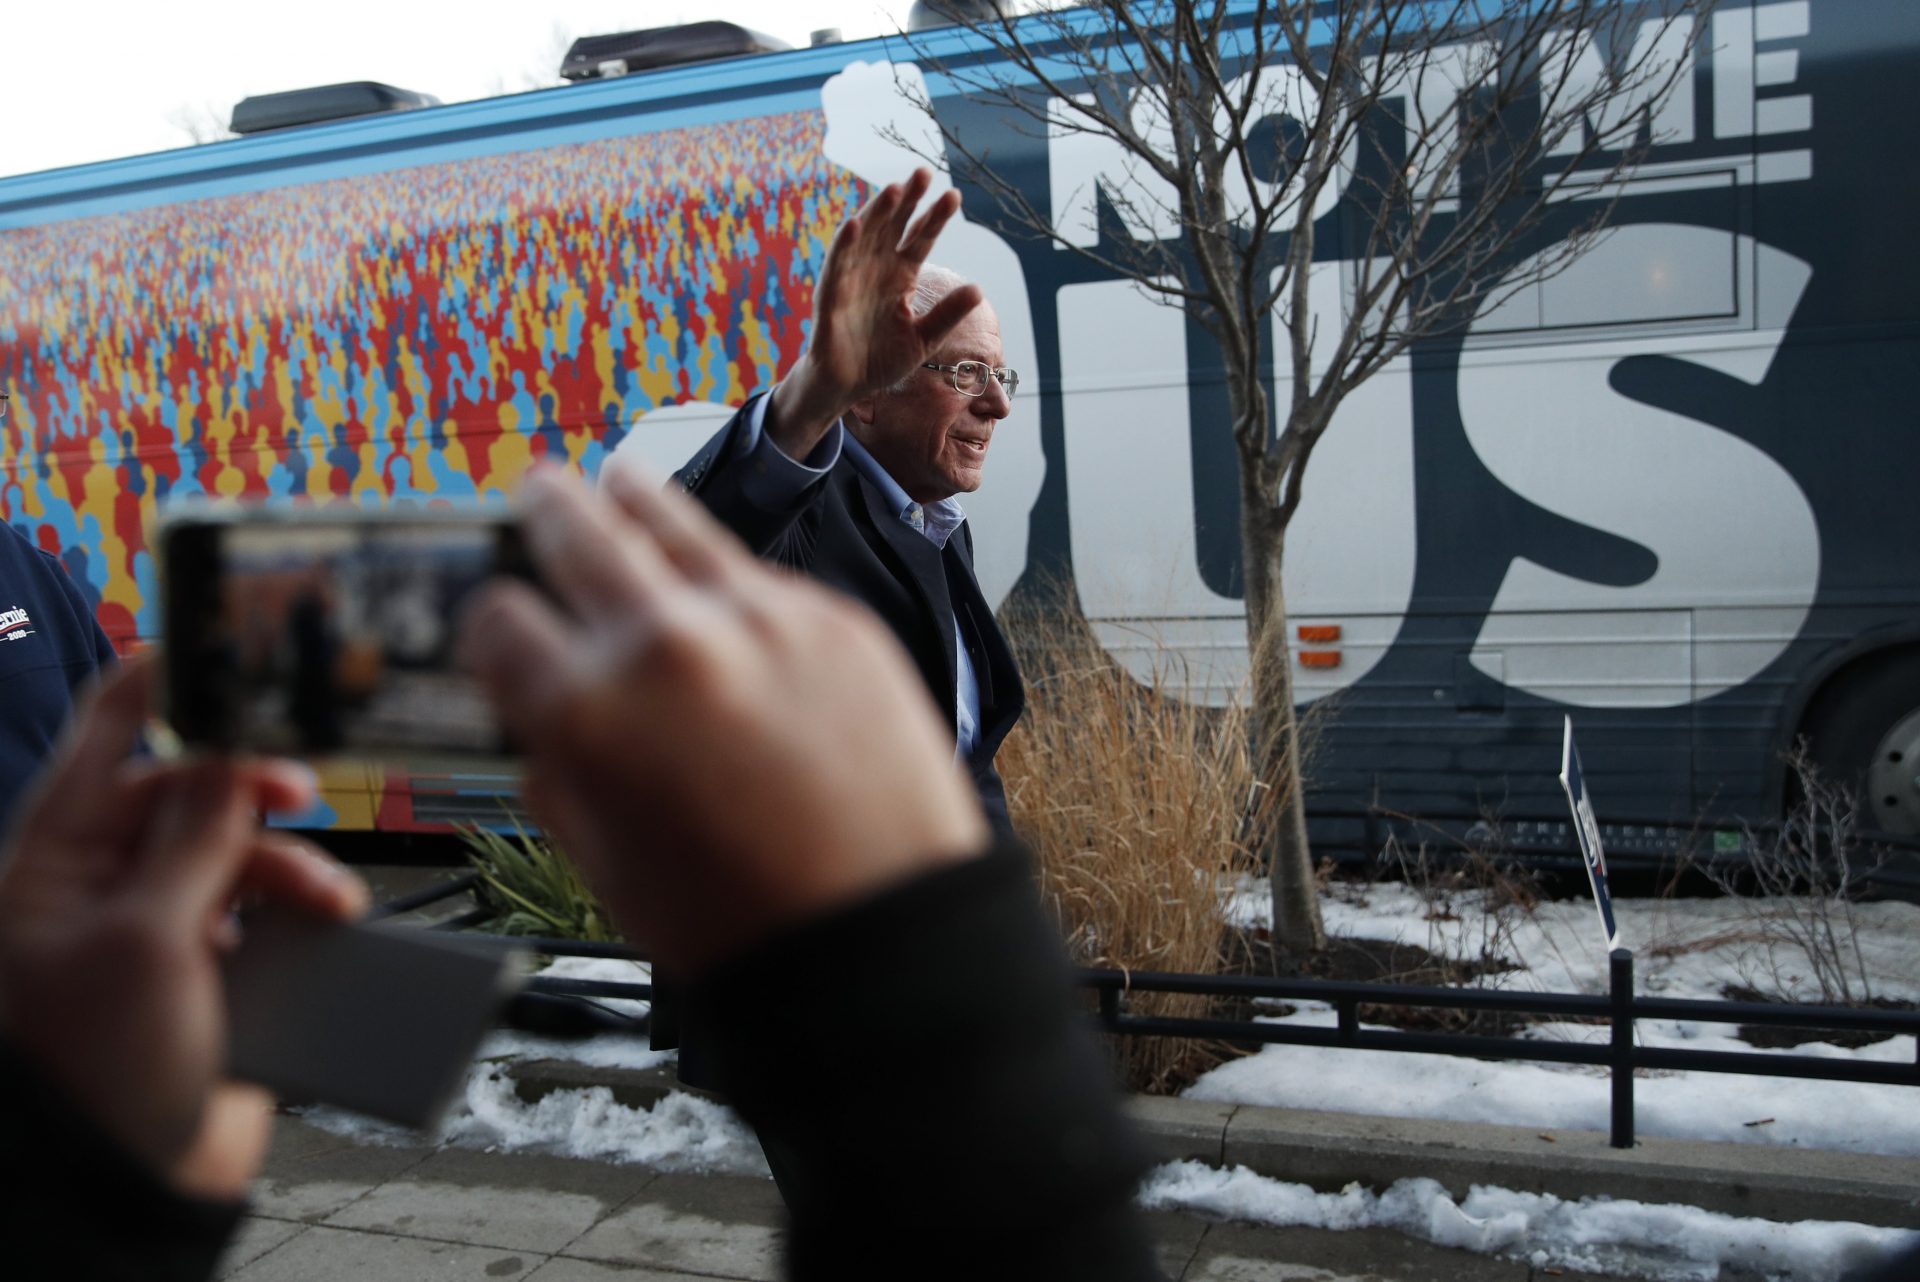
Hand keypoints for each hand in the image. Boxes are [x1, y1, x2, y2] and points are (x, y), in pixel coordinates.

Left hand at [0, 660, 368, 1199]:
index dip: (159, 682)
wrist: (126, 1185)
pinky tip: (324, 926)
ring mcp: (157, 929)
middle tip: (303, 793)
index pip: (104, 739)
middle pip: (190, 792)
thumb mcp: (145, 937)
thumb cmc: (99, 1067)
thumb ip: (193, 836)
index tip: (219, 639)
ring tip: (325, 904)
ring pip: (239, 855)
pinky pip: (266, 914)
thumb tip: (227, 752)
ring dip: (289, 867)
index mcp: (56, 860)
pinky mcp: (210, 973)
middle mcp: (104, 883)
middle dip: (250, 791)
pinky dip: (300, 912)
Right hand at [461, 464, 988, 973]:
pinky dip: (726, 574)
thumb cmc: (740, 921)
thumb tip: (543, 728)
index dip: (489, 623)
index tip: (501, 625)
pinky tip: (716, 577)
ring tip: (616, 480)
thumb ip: (560, 779)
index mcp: (586, 712)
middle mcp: (663, 644)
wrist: (883, 928)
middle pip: (577, 535)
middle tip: (538, 491)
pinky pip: (757, 575)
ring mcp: (754, 618)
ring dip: (633, 497)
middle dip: (546, 512)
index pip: (498, 620)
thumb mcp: (604, 869)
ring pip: (673, 522)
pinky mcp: (832, 617)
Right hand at [767, 168, 983, 454]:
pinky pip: (837, 265)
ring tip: (895, 189)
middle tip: (925, 173)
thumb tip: (978, 289)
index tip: (954, 196)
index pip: (920, 239)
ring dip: (878, 212)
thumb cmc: (882, 359)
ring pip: (866, 237)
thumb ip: (947, 315)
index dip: (935, 218)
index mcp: (901, 276)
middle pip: (893, 227)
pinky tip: (855, 223)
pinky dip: (845, 244)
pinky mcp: (831, 295)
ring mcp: (853, 278)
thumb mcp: (924, 339)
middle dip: (908, 201)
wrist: (848, 386)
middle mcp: (877, 269)